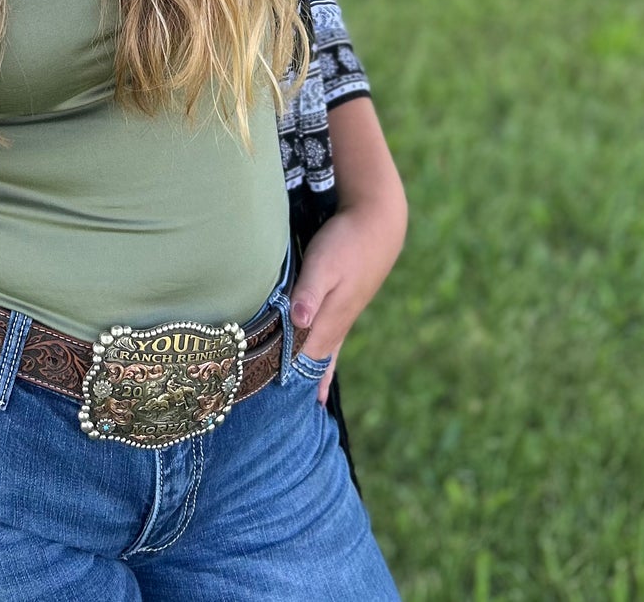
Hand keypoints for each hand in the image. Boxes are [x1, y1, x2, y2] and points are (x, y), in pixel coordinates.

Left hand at [288, 191, 404, 404]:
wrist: (378, 225)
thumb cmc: (346, 242)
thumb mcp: (324, 264)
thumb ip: (309, 293)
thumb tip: (298, 323)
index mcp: (328, 321)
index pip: (301, 360)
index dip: (283, 380)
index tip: (264, 405)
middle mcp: (336, 326)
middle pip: (314, 364)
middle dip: (299, 388)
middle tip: (284, 419)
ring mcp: (342, 317)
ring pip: (324, 355)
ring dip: (313, 377)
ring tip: (309, 405)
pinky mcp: (344, 305)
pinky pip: (330, 341)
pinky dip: (324, 359)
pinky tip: (322, 365)